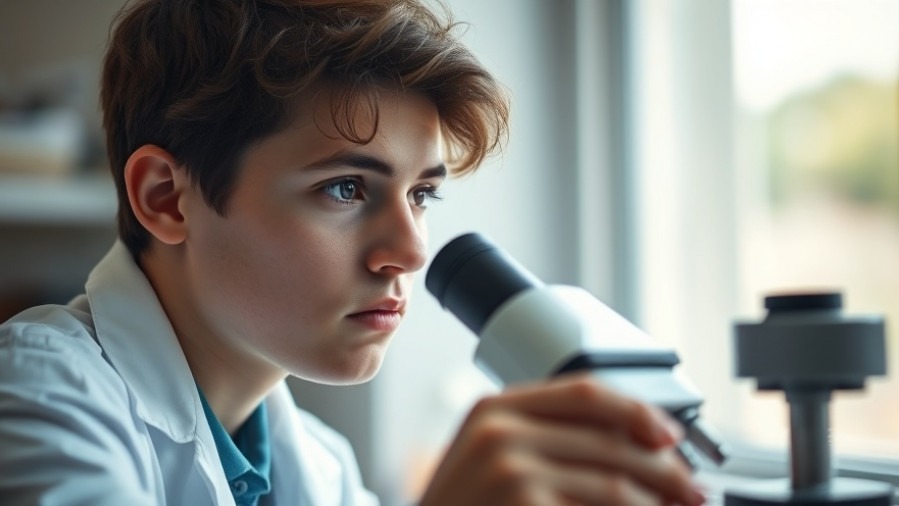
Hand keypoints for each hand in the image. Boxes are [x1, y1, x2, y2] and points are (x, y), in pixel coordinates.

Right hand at [418, 373, 704, 505]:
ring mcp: (511, 474)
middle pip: (611, 441)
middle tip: (692, 489)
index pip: (586, 392)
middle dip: (664, 469)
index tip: (669, 435)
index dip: (638, 411)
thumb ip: (544, 437)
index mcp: (495, 407)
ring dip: (658, 504)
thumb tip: (633, 443)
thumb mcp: (488, 456)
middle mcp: (501, 432)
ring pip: (616, 486)